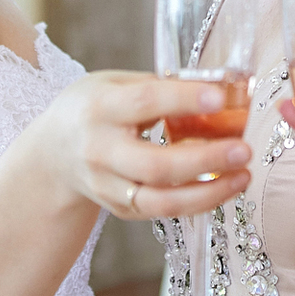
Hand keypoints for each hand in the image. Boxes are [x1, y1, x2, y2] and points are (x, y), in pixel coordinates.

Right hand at [31, 71, 252, 219]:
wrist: (51, 153)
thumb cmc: (94, 108)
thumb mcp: (114, 83)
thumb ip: (159, 85)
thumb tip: (222, 88)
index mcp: (100, 107)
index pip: (145, 101)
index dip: (184, 100)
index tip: (221, 98)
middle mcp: (100, 150)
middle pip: (155, 164)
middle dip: (205, 159)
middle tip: (243, 149)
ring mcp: (107, 186)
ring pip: (161, 200)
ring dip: (209, 192)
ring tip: (243, 175)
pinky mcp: (119, 209)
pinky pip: (163, 211)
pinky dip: (199, 201)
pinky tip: (225, 187)